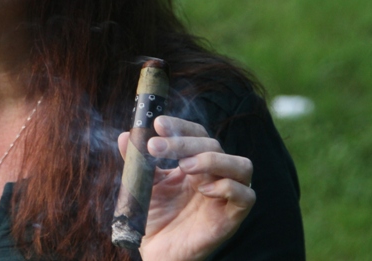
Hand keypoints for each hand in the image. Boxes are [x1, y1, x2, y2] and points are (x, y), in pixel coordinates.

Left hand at [117, 116, 254, 260]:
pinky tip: (204, 190)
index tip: (158, 123)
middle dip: (184, 142)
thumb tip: (124, 136)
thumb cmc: (155, 218)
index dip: (181, 126)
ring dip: (212, 159)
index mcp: (195, 163)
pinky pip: (247, 196)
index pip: (197, 134)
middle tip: (155, 146)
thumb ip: (136, 161)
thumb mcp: (143, 185)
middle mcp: (214, 175)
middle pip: (213, 145)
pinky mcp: (233, 218)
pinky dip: (228, 187)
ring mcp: (226, 196)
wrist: (158, 252)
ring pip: (241, 165)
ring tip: (184, 166)